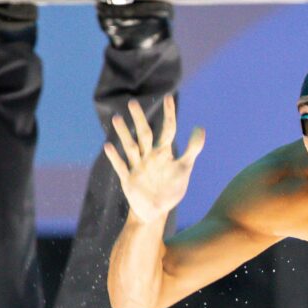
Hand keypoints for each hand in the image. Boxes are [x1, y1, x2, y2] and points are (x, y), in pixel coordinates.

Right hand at [105, 94, 204, 223]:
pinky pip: (121, 167)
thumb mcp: (184, 167)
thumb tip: (200, 126)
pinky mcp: (129, 181)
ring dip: (124, 134)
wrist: (156, 210)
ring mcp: (138, 167)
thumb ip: (193, 148)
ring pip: (130, 147)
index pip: (168, 130)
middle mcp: (149, 157)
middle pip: (144, 134)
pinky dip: (115, 158)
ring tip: (117, 118)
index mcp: (163, 152)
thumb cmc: (170, 187)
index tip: (168, 97)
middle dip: (139, 119)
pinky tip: (108, 146)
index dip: (169, 114)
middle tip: (132, 102)